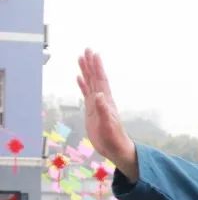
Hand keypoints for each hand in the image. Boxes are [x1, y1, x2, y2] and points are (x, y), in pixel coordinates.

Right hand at [76, 49, 137, 178]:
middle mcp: (102, 100)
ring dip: (86, 71)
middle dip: (91, 64)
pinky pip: (86, 94)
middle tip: (87, 50)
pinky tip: (79, 78)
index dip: (97, 67)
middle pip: (95, 78)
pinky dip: (82, 85)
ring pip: (90, 83)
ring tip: (81, 59)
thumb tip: (99, 95)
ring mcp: (97, 104)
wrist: (115, 149)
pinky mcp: (91, 110)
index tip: (94, 54)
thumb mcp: (108, 125)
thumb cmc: (114, 139)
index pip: (101, 80)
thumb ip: (104, 110)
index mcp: (106, 101)